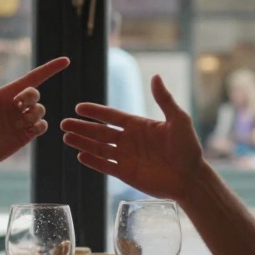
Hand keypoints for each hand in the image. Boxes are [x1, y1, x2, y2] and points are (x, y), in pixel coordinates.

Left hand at [0, 57, 70, 176]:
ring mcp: (22, 121)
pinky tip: (29, 129)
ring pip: (40, 110)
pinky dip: (40, 125)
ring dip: (33, 113)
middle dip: (30, 96)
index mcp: (6, 93)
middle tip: (18, 105)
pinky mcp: (26, 135)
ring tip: (18, 122)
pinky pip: (42, 126)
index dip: (49, 68)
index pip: (32, 78)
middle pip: (35, 93)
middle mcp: (16, 105)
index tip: (65, 60)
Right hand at [61, 75, 205, 202]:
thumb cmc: (188, 148)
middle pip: (100, 132)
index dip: (95, 112)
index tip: (79, 107)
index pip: (111, 116)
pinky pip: (105, 166)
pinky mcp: (126, 174)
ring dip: (82, 143)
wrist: (191, 177)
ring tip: (66, 137)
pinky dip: (93, 162)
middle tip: (64, 123)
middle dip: (82, 128)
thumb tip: (156, 76)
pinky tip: (80, 156)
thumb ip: (164, 99)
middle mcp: (129, 140)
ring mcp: (126, 157)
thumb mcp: (179, 120)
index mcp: (138, 125)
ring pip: (99, 148)